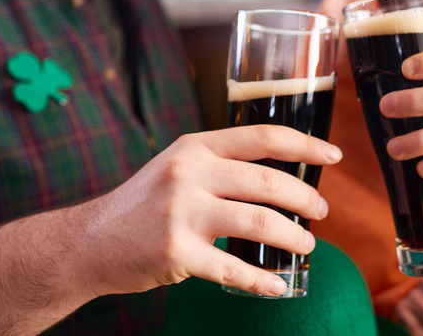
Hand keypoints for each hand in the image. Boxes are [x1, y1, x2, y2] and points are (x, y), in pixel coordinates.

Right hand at [74, 125, 340, 297]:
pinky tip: (278, 286)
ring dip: (294, 238)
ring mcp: (182, 213)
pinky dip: (262, 281)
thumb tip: (279, 175)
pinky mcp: (177, 252)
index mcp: (195, 148)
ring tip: (307, 245)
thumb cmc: (142, 205)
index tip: (333, 155)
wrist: (89, 242)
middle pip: (269, 181)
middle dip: (306, 199)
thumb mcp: (177, 167)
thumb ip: (220, 165)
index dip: (304, 144)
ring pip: (260, 222)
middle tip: (321, 213)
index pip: (262, 137)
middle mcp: (190, 173)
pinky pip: (234, 269)